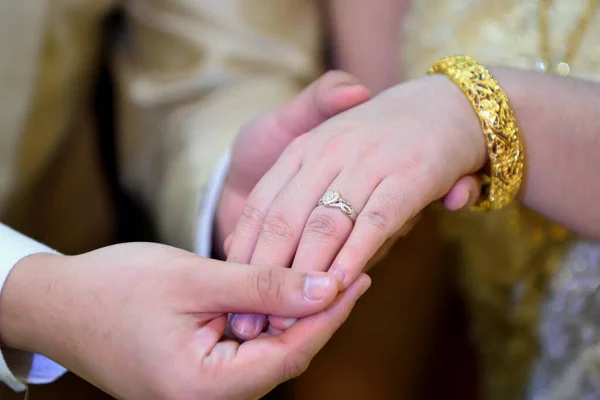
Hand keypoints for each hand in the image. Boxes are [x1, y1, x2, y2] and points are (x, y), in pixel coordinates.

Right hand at [0, 243, 369, 399]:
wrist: (59, 304)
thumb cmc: (117, 288)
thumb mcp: (197, 280)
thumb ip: (263, 287)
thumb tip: (326, 288)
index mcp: (204, 389)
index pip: (292, 353)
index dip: (331, 315)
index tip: (361, 278)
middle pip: (285, 358)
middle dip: (319, 315)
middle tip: (352, 272)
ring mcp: (202, 394)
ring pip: (269, 355)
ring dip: (296, 317)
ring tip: (326, 278)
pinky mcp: (198, 378)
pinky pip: (248, 353)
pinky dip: (269, 322)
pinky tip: (285, 294)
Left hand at [225, 75, 486, 333]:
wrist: (442, 103)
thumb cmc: (376, 136)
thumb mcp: (326, 151)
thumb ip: (292, 193)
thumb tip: (246, 244)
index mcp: (303, 148)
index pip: (260, 206)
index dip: (244, 253)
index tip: (230, 292)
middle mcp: (329, 152)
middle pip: (285, 221)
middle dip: (265, 275)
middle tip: (250, 322)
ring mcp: (369, 162)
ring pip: (325, 226)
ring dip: (304, 277)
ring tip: (288, 320)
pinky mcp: (409, 175)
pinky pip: (375, 222)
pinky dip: (355, 256)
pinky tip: (341, 286)